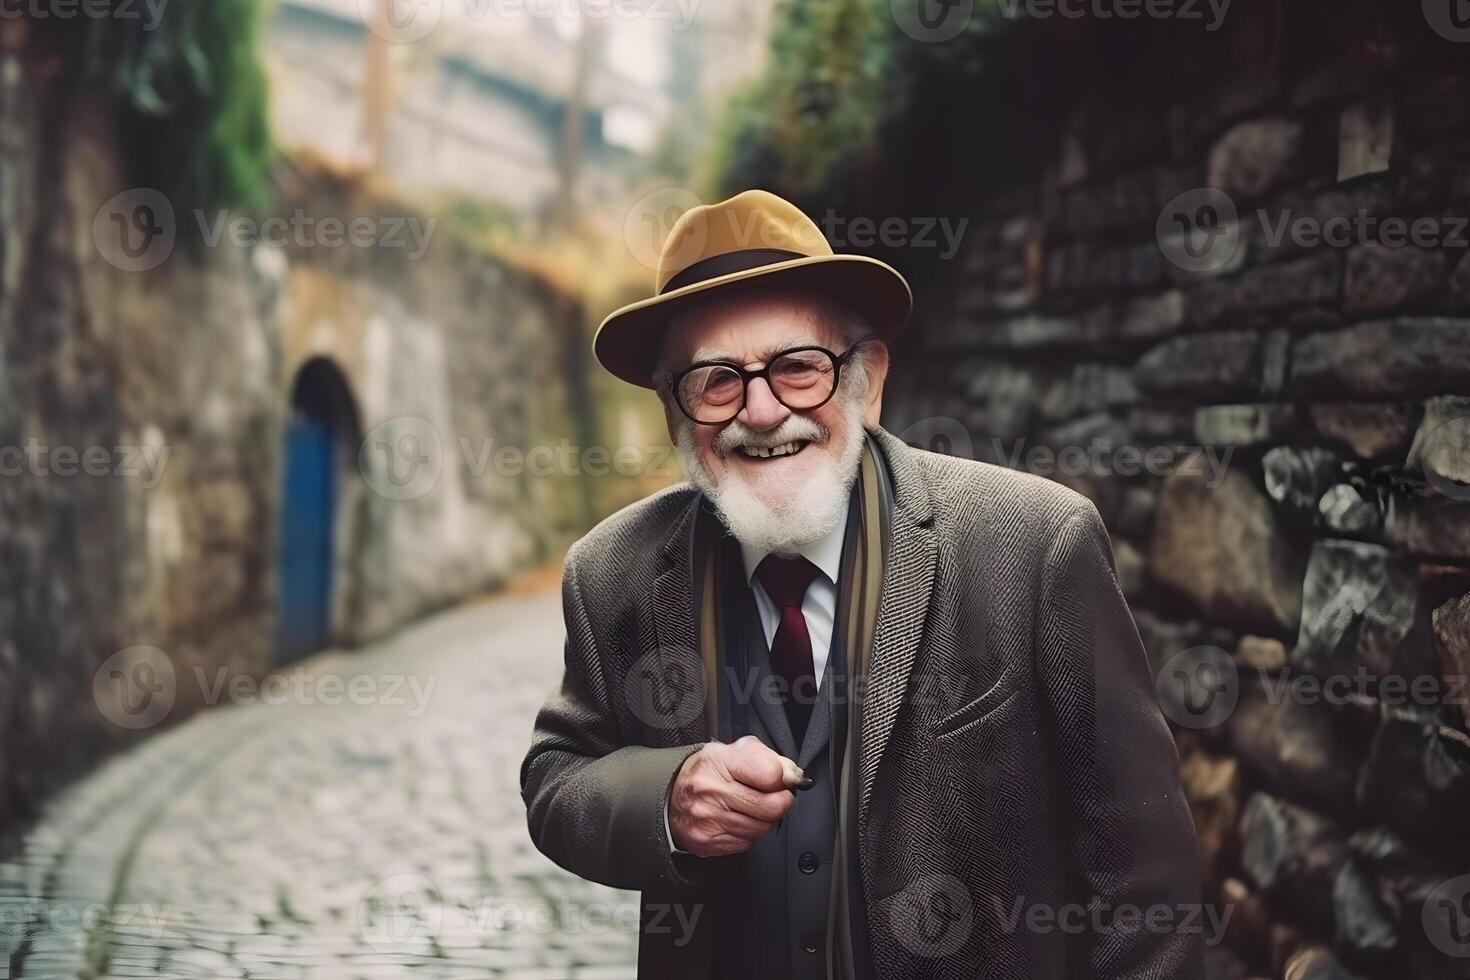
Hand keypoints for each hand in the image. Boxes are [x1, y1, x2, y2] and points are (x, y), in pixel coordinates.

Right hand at [667, 735, 799, 856]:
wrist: (671, 795)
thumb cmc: (709, 772)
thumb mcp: (735, 751)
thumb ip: (769, 759)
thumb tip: (793, 777)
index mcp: (719, 761)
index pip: (770, 774)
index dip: (783, 779)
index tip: (781, 780)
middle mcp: (710, 790)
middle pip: (771, 806)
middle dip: (781, 803)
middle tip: (776, 797)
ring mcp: (708, 818)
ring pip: (762, 828)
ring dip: (765, 820)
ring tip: (753, 808)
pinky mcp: (707, 841)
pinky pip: (747, 843)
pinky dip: (749, 834)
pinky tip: (739, 820)